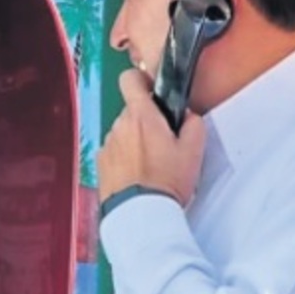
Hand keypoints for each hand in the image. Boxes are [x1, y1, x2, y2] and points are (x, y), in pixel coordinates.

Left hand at [98, 69, 206, 205]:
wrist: (141, 214)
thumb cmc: (167, 182)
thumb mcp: (193, 151)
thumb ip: (193, 123)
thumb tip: (187, 114)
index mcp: (141, 116)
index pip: (130, 79)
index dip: (141, 80)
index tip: (152, 90)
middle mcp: (119, 125)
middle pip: (132, 111)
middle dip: (146, 121)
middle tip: (163, 143)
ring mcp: (107, 144)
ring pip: (123, 133)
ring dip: (135, 141)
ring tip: (151, 165)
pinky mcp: (100, 163)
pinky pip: (115, 152)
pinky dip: (124, 159)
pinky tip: (138, 175)